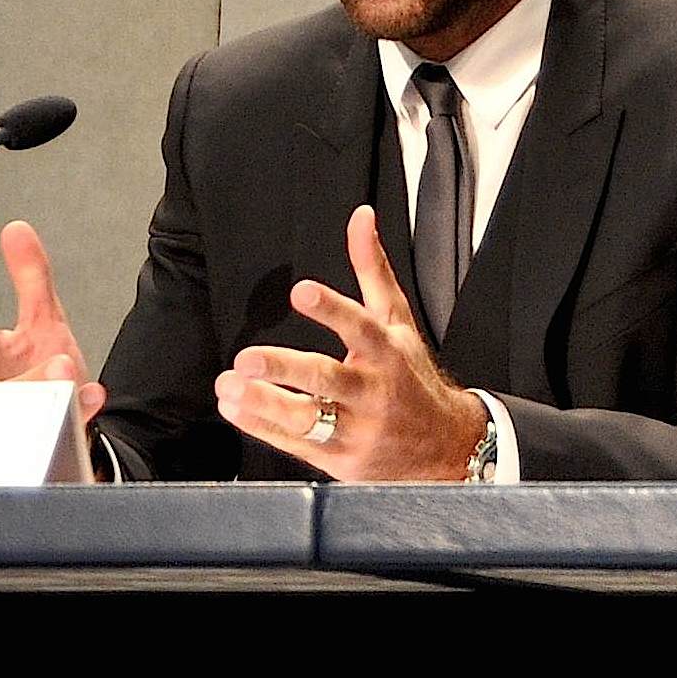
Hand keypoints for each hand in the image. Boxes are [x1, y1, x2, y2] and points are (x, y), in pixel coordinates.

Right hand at [0, 220, 108, 466]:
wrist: (74, 427)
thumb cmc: (43, 372)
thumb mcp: (41, 319)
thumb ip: (29, 276)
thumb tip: (16, 229)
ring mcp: (8, 417)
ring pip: (2, 405)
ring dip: (30, 383)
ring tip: (59, 367)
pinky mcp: (37, 440)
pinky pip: (52, 427)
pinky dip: (73, 408)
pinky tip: (88, 396)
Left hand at [215, 204, 486, 482]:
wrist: (447, 448)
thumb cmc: (412, 377)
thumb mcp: (399, 320)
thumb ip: (372, 268)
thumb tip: (360, 217)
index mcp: (387, 352)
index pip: (359, 326)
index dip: (332, 308)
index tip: (301, 292)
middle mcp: (372, 391)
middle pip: (327, 379)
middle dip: (285, 369)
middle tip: (247, 358)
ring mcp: (357, 430)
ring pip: (307, 419)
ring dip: (264, 404)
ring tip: (229, 388)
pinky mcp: (341, 460)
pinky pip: (296, 445)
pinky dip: (262, 428)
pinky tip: (235, 409)